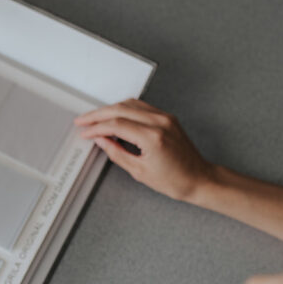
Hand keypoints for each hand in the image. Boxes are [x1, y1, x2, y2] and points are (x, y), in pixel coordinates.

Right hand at [74, 99, 214, 201]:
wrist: (199, 179)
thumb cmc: (176, 180)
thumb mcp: (139, 171)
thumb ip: (117, 153)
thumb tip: (102, 141)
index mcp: (153, 137)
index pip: (116, 124)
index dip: (96, 128)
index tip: (85, 132)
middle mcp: (160, 122)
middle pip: (120, 109)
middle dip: (98, 115)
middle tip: (83, 121)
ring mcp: (165, 117)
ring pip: (130, 104)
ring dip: (110, 109)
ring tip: (96, 118)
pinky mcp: (167, 117)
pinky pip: (141, 107)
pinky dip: (124, 109)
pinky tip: (115, 116)